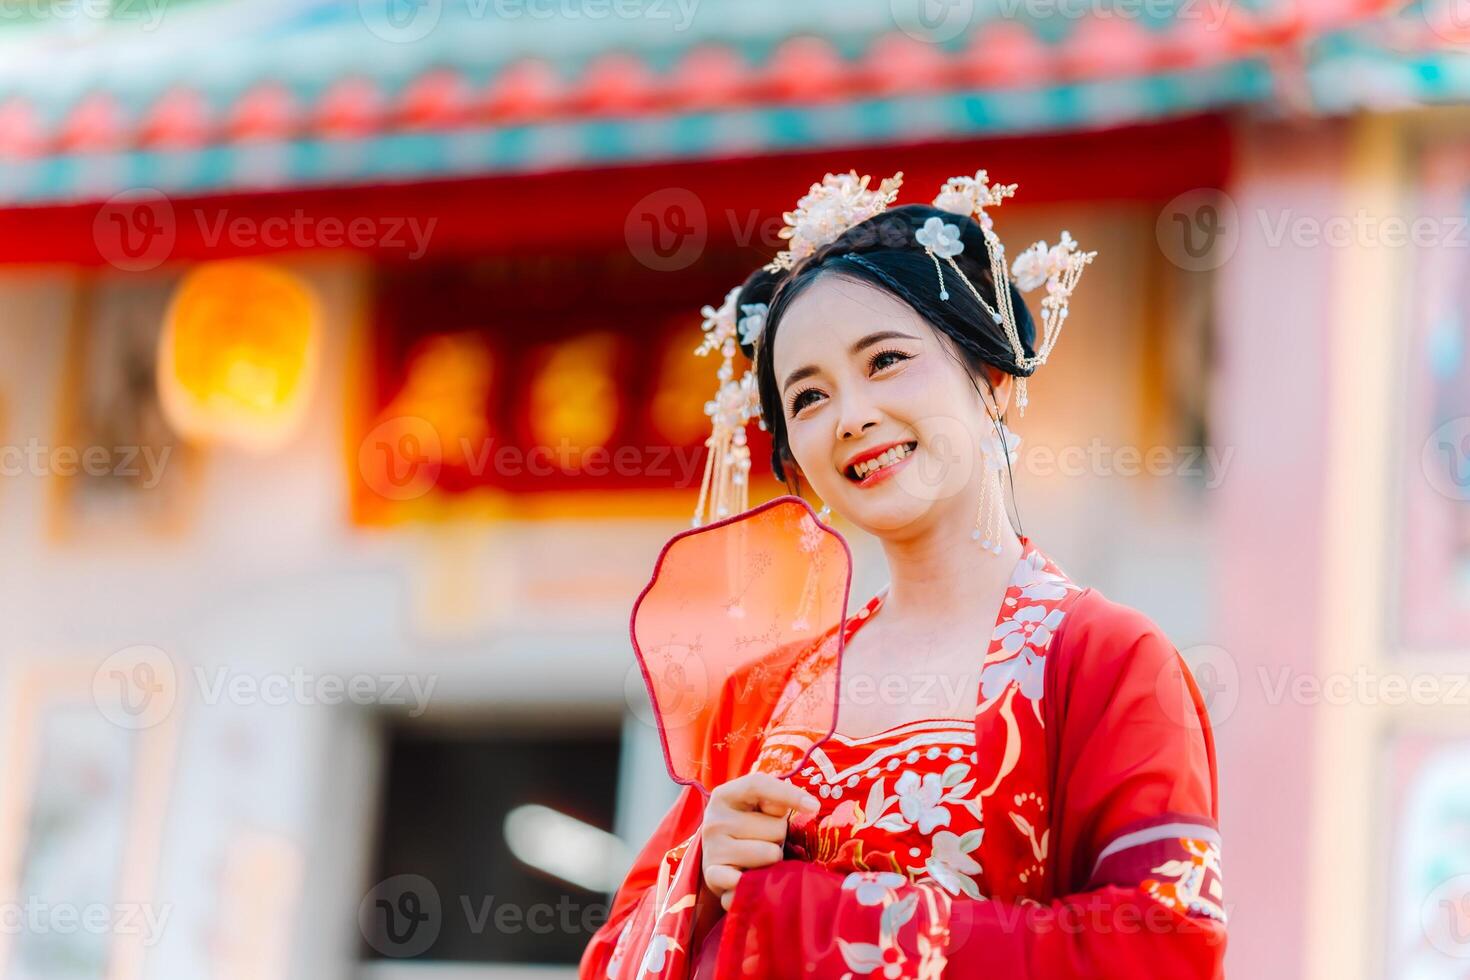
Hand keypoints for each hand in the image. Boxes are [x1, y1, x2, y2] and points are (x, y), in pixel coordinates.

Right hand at [701, 772, 819, 910]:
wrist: (718, 857)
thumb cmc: (748, 827)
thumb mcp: (758, 807)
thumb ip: (777, 801)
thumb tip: (808, 806)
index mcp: (725, 795)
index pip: (757, 785)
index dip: (789, 794)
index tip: (814, 806)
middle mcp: (714, 820)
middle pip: (775, 827)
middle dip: (780, 836)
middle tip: (767, 839)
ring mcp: (712, 849)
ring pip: (770, 854)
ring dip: (773, 859)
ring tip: (761, 857)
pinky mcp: (713, 876)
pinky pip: (743, 880)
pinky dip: (751, 884)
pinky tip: (749, 879)